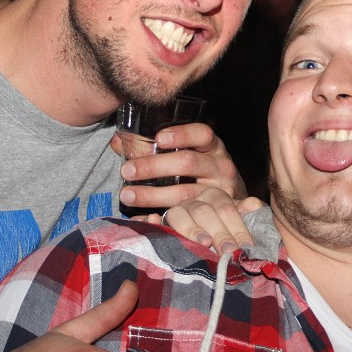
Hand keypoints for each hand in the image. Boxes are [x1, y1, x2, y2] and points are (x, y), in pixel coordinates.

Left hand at [114, 123, 244, 208]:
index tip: (159, 138)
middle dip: (154, 166)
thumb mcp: (193, 154)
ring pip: (183, 193)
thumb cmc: (204, 173)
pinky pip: (184, 216)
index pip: (202, 134)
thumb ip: (160, 147)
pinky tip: (143, 217)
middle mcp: (219, 167)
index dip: (182, 134)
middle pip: (187, 163)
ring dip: (151, 195)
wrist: (233, 205)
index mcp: (213, 147)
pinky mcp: (210, 216)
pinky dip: (161, 217)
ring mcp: (218, 192)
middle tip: (127, 170)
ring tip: (127, 194)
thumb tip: (118, 142)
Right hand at [146, 188, 265, 253]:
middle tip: (228, 251)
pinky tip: (152, 220)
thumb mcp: (238, 221)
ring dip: (192, 229)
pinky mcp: (160, 221)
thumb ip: (248, 213)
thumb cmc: (225, 231)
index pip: (227, 208)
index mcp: (216, 196)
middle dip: (218, 232)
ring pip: (180, 215)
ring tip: (204, 243)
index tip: (245, 246)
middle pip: (205, 212)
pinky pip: (152, 219)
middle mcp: (195, 200)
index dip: (237, 227)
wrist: (206, 235)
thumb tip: (254, 205)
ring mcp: (177, 210)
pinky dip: (150, 221)